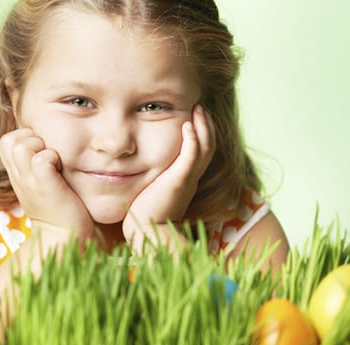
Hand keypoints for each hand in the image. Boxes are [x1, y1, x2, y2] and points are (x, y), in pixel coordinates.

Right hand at [0, 128, 93, 240]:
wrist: (64, 236)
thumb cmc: (59, 206)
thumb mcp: (40, 182)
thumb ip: (36, 164)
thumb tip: (47, 143)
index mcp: (16, 174)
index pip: (7, 140)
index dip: (25, 138)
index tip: (42, 153)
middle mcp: (18, 176)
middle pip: (10, 139)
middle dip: (32, 139)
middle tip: (49, 156)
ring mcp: (29, 182)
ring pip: (22, 145)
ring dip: (42, 148)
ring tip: (55, 163)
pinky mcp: (45, 186)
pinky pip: (42, 159)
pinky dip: (54, 158)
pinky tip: (61, 170)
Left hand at [122, 105, 215, 252]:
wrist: (146, 233)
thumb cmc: (144, 214)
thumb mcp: (151, 189)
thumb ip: (152, 176)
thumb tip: (141, 166)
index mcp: (186, 179)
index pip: (201, 151)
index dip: (202, 133)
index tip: (195, 116)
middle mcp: (191, 178)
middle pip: (208, 146)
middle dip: (206, 125)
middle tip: (200, 106)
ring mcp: (187, 179)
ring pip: (205, 148)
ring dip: (203, 127)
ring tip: (198, 109)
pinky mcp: (179, 182)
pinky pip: (191, 157)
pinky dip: (192, 140)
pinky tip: (187, 125)